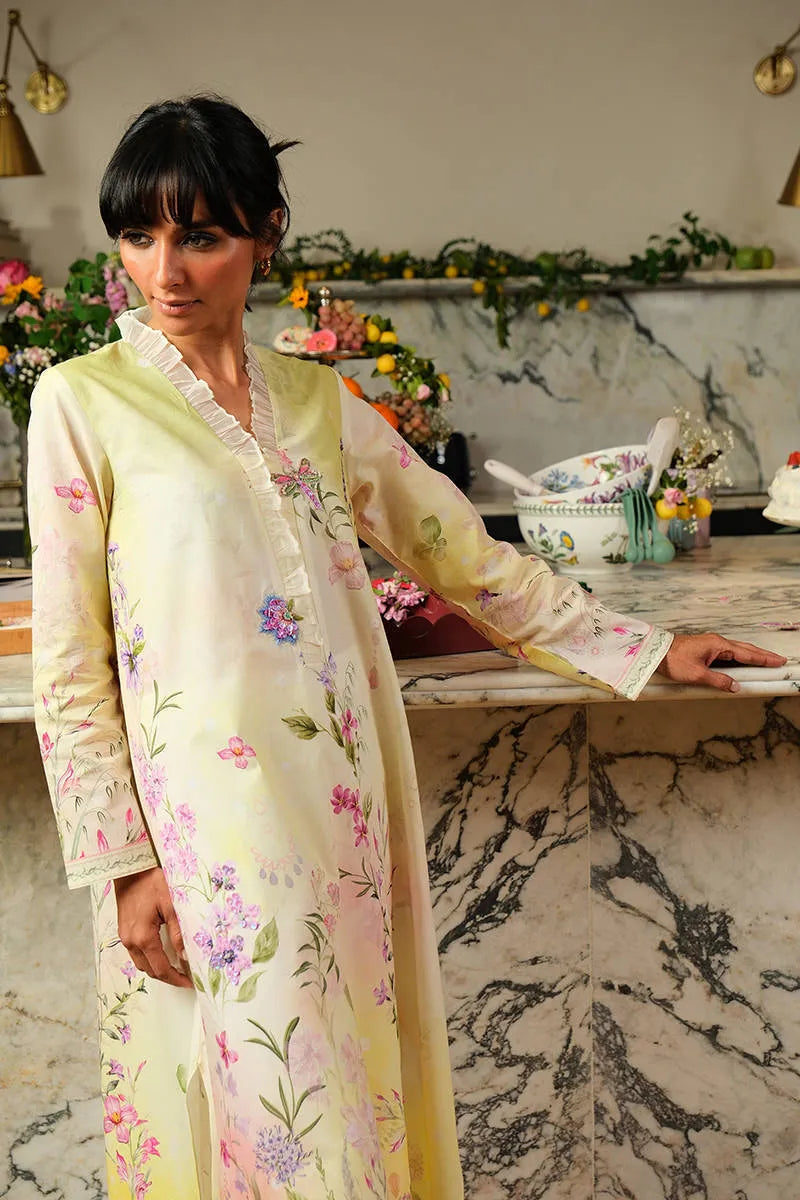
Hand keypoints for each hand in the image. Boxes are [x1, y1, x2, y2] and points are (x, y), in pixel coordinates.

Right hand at [114, 866, 193, 988]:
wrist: (129, 869)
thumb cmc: (151, 882)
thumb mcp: (171, 904)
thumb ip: (178, 932)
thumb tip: (186, 955)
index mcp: (143, 937)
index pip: (161, 968)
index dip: (176, 978)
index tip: (190, 983)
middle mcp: (131, 941)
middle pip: (150, 970)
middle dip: (168, 977)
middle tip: (186, 977)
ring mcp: (125, 938)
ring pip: (142, 964)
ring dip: (157, 969)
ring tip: (176, 967)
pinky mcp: (123, 932)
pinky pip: (136, 954)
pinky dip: (149, 959)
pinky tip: (161, 954)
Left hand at [656, 632, 786, 692]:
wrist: (655, 652)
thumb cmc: (674, 660)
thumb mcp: (697, 675)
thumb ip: (719, 681)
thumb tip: (736, 687)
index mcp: (718, 645)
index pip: (747, 653)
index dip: (763, 658)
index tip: (778, 661)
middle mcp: (717, 642)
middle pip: (746, 649)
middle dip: (763, 655)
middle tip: (778, 660)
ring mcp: (711, 644)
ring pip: (737, 650)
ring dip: (752, 655)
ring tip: (765, 660)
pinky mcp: (705, 648)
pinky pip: (728, 652)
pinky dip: (740, 656)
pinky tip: (742, 661)